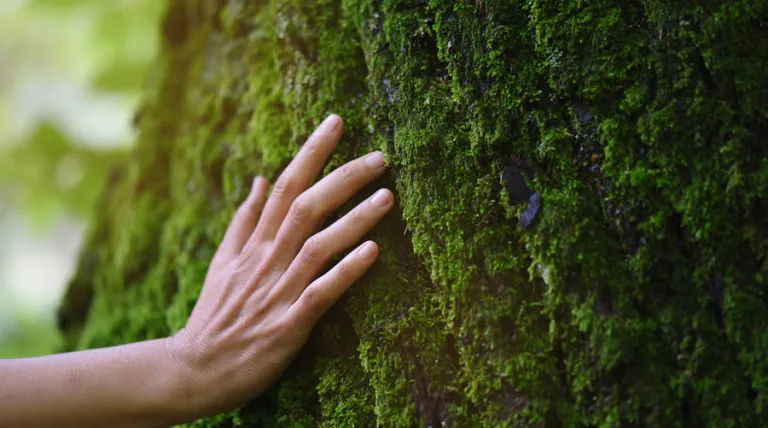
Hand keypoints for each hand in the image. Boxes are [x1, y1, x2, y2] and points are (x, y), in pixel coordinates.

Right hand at [166, 114, 392, 416]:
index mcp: (254, 243)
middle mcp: (267, 260)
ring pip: (317, 245)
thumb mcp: (222, 262)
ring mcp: (278, 291)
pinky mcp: (288, 325)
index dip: (312, 152)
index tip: (337, 123)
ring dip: (353, 219)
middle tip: (380, 157)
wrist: (196, 369)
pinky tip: (372, 252)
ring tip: (387, 197)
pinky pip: (320, 293)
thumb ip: (244, 220)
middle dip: (343, 177)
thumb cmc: (216, 314)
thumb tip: (259, 178)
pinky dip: (345, 272)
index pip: (285, 185)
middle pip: (306, 207)